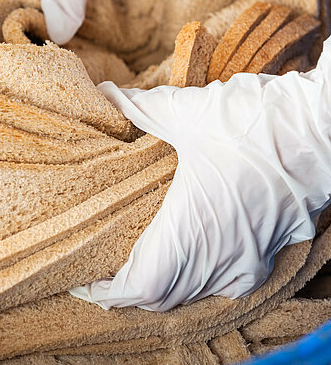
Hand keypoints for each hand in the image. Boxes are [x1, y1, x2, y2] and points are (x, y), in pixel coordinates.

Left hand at [71, 36, 330, 310]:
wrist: (322, 129)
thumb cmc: (255, 122)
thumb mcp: (187, 110)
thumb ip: (139, 106)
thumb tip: (106, 94)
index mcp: (193, 227)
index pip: (141, 285)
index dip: (108, 290)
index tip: (84, 281)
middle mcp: (221, 257)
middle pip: (162, 297)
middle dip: (127, 289)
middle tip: (101, 270)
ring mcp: (248, 260)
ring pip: (191, 293)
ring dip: (160, 284)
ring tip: (133, 264)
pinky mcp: (267, 254)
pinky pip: (220, 284)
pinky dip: (192, 280)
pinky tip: (181, 257)